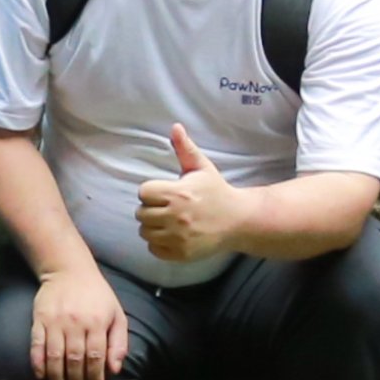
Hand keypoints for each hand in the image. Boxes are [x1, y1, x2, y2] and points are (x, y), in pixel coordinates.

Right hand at [29, 264, 129, 379]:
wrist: (68, 270)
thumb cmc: (97, 295)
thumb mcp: (116, 314)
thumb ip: (119, 342)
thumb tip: (114, 369)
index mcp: (97, 322)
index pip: (95, 357)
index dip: (95, 377)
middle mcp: (76, 323)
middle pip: (74, 360)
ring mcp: (55, 321)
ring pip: (55, 356)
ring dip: (56, 378)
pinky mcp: (39, 319)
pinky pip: (37, 345)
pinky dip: (37, 362)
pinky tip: (41, 376)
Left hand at [133, 124, 242, 265]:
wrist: (238, 220)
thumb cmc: (216, 191)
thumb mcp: (202, 168)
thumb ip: (185, 148)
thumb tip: (175, 126)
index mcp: (178, 193)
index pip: (143, 192)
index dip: (151, 191)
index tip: (164, 192)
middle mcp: (176, 217)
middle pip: (140, 213)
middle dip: (150, 209)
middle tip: (166, 207)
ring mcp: (178, 237)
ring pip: (145, 232)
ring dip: (152, 227)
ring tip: (167, 221)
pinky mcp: (181, 253)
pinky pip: (154, 249)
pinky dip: (159, 244)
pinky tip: (171, 235)